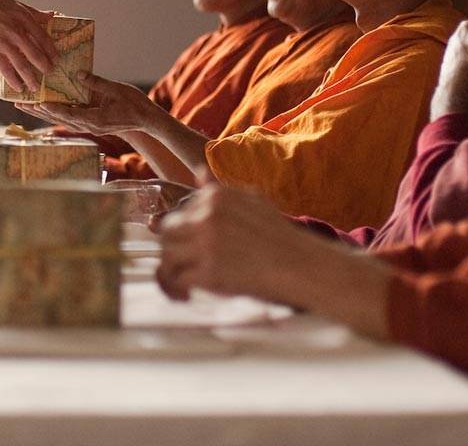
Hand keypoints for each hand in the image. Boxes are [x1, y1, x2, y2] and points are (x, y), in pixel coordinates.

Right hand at [0, 0, 57, 92]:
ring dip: (30, 78)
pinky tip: (17, 86)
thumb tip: (50, 16)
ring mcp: (4, 42)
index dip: (51, 50)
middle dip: (44, 67)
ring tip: (35, 87)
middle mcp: (16, 31)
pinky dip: (13, 80)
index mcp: (23, 18)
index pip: (43, 37)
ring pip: (22, 65)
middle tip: (49, 74)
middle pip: (36, 54)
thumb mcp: (12, 2)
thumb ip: (31, 11)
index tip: (55, 58)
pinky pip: (5, 69)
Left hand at [17, 75, 157, 135]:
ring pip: (61, 120)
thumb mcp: (116, 90)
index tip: (38, 103)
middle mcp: (89, 125)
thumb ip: (96, 82)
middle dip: (39, 112)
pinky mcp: (90, 122)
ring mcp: (89, 126)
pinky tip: (45, 106)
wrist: (147, 120)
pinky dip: (55, 112)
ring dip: (43, 113)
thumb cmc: (135, 104)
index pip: (70, 115)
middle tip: (20, 104)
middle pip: (59, 119)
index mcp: (96, 119)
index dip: (53, 109)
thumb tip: (78, 73)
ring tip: (25, 106)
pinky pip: (69, 117)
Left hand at [153, 183, 310, 304]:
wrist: (299, 265)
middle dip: (173, 249)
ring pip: (167, 255)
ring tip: (183, 283)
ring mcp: (207, 244)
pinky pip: (177, 279)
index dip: (184, 233)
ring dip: (171, 270)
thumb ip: (220, 190)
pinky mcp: (209, 272)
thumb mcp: (251, 200)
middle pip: (167, 231)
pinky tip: (188, 295)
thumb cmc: (277, 236)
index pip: (181, 211)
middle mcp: (208, 217)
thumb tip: (198, 173)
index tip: (192, 248)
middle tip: (183, 265)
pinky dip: (178, 289)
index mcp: (216, 197)